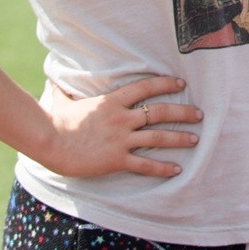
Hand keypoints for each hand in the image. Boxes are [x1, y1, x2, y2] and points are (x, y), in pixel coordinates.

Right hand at [40, 74, 201, 178]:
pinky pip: (145, 164)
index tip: (181, 85)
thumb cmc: (54, 121)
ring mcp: (120, 139)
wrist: (49, 142)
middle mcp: (121, 118)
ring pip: (158, 137)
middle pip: (160, 112)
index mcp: (111, 101)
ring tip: (195, 139)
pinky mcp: (116, 159)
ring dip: (179, 138)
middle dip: (183, 113)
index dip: (166, 84)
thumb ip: (63, 90)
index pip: (146, 87)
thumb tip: (51, 80)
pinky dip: (162, 167)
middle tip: (199, 114)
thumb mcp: (62, 101)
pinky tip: (176, 169)